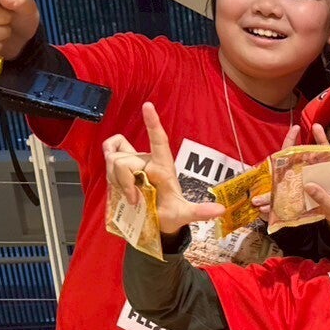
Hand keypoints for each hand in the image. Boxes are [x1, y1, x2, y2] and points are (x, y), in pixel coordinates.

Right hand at [103, 102, 223, 235]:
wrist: (155, 224)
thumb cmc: (171, 215)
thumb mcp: (185, 214)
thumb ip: (200, 212)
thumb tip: (221, 211)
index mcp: (164, 166)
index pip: (159, 140)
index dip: (153, 123)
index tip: (148, 106)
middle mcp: (148, 160)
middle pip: (125, 161)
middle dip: (125, 182)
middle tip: (136, 200)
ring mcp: (133, 162)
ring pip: (114, 161)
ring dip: (118, 181)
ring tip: (130, 196)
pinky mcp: (120, 167)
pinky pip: (109, 153)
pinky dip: (109, 167)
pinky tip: (115, 179)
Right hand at [303, 123, 329, 232]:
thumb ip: (323, 200)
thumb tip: (308, 186)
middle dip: (322, 141)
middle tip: (316, 126)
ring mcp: (327, 177)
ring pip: (318, 160)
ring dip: (309, 146)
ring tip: (302, 129)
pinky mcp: (319, 180)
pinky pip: (309, 171)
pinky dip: (301, 164)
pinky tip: (291, 154)